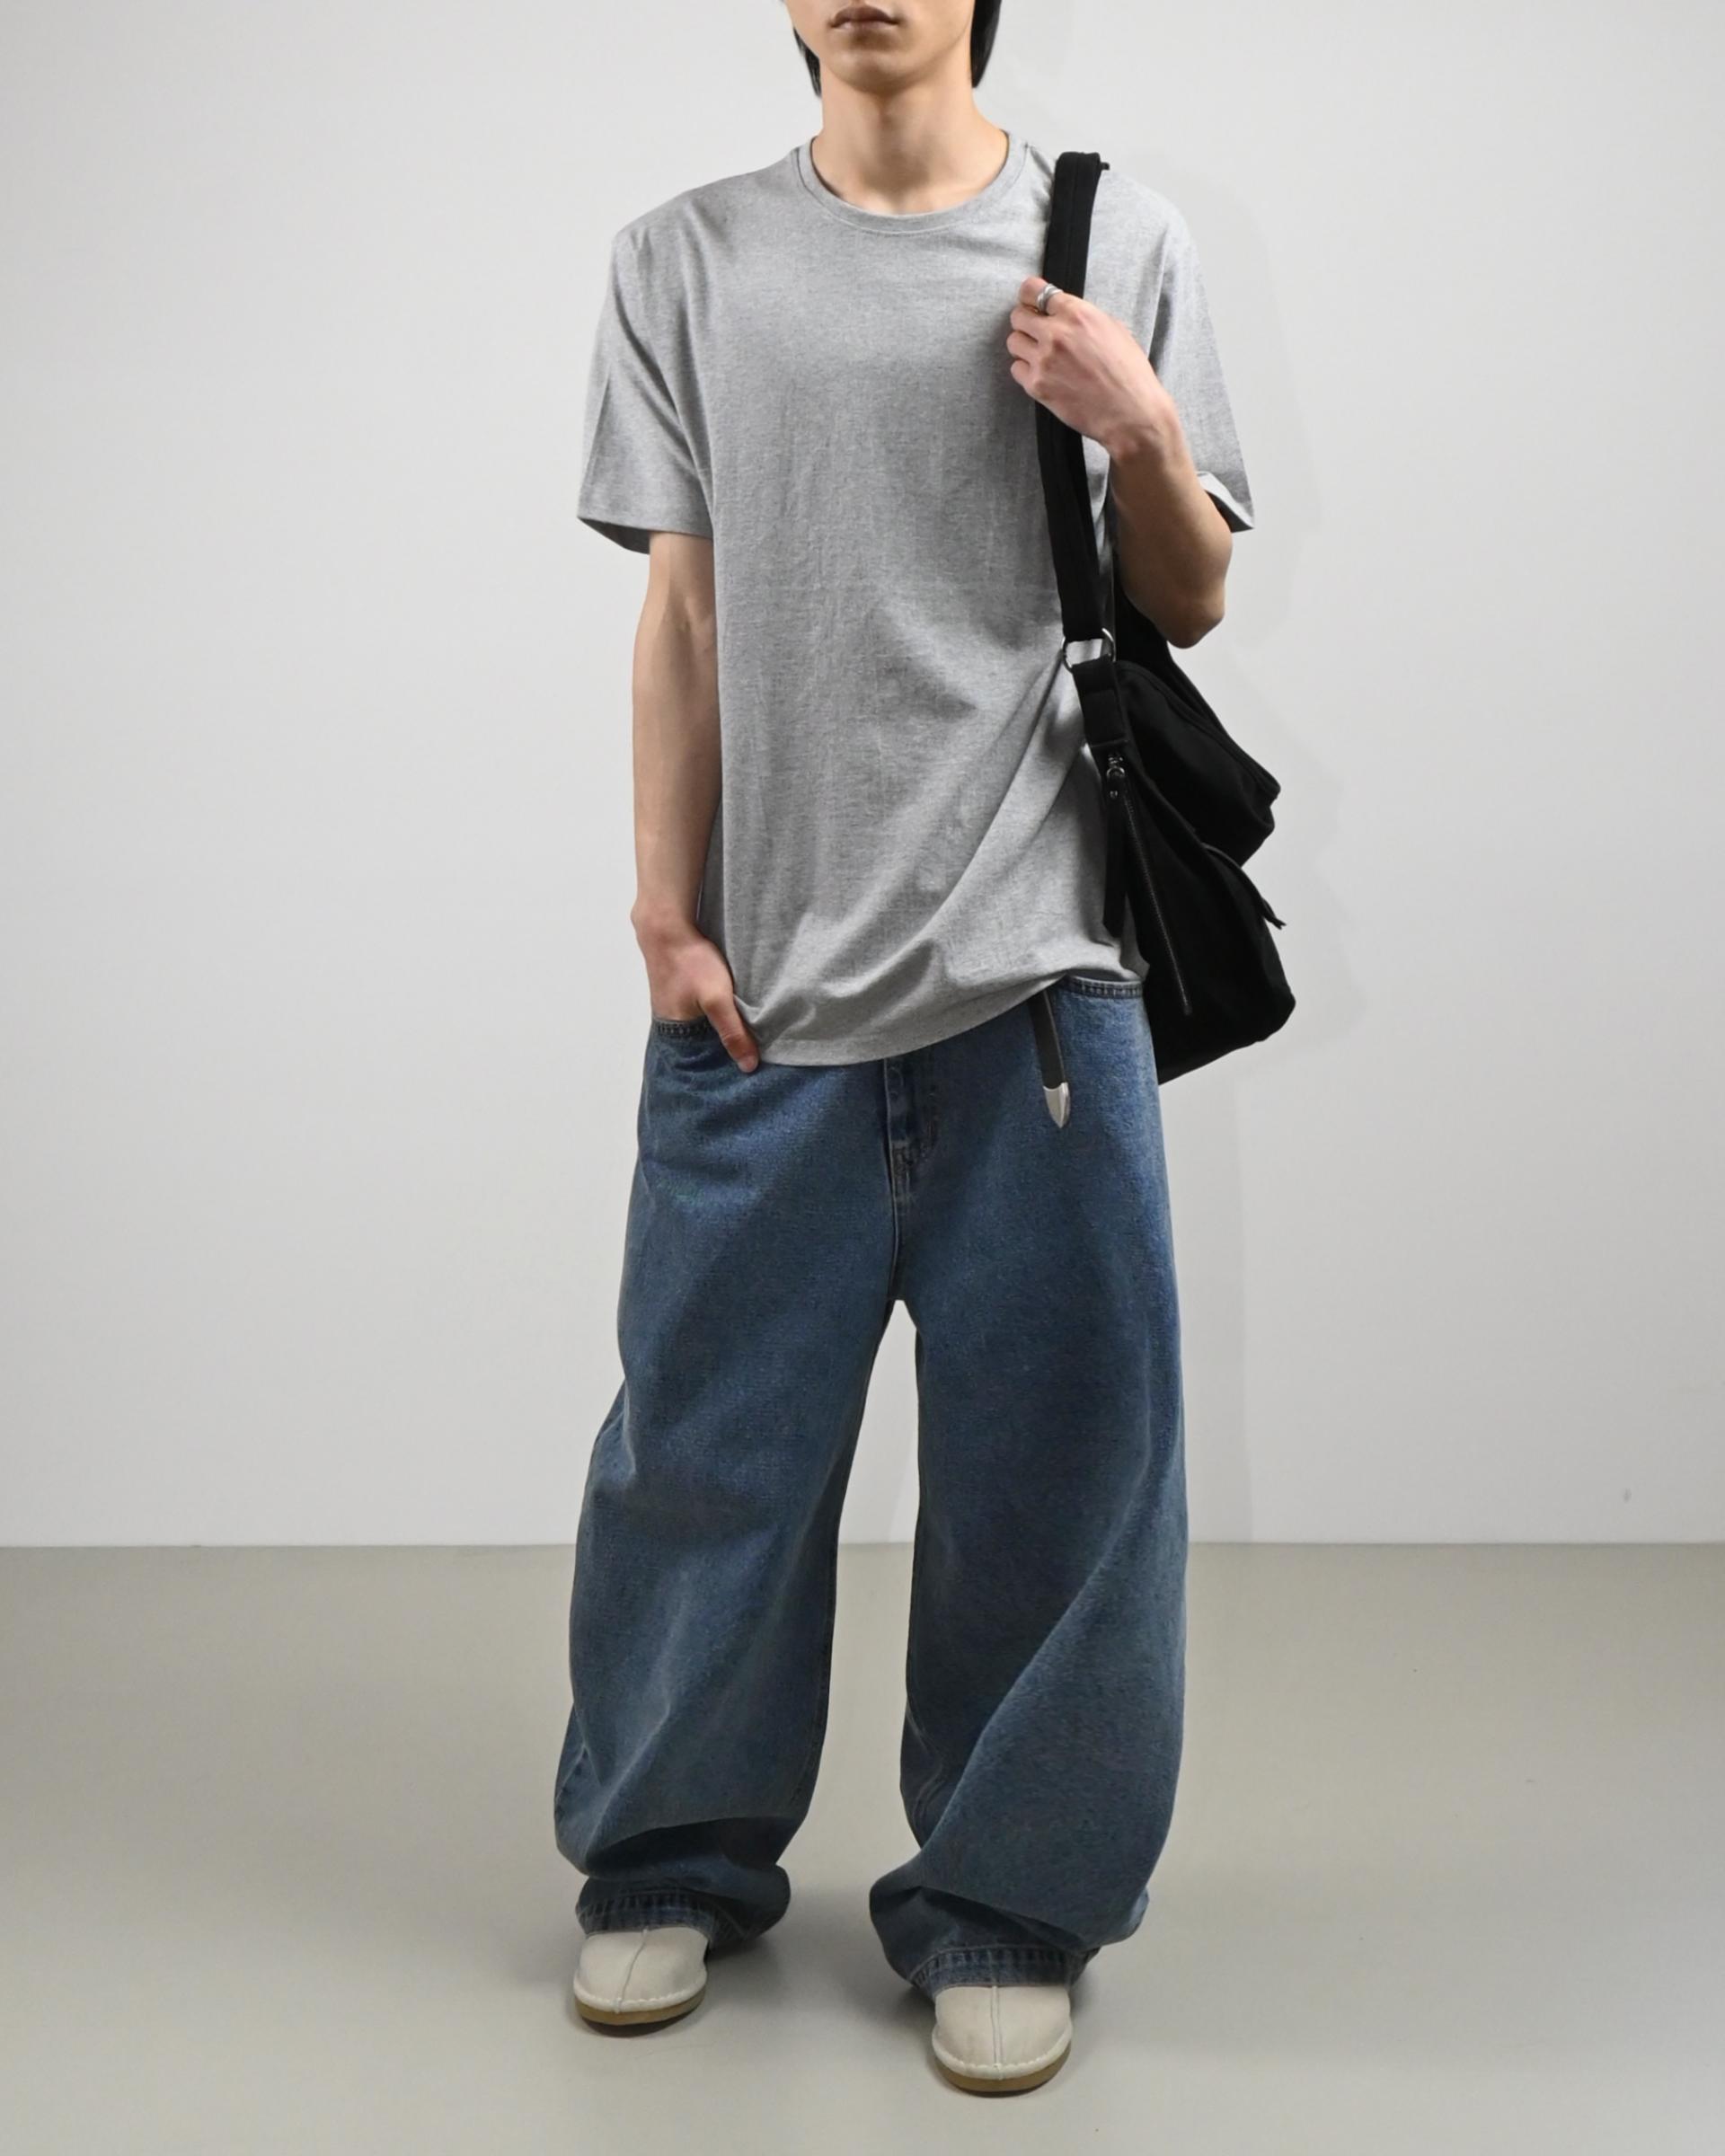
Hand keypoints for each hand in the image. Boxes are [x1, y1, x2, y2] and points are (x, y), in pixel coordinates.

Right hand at [634, 912, 759, 1071]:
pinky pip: (697, 1010)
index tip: (746, 1063)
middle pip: (701, 1044)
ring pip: (699, 1026)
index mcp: (675, 1035)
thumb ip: (733, 1032)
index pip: (703, 1061)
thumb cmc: (690, 963)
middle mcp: (669, 1025)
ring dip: (717, 1027)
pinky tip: (725, 1006)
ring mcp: (670, 1006)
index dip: (723, 1062)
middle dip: (721, 1047)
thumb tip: (748, 1066)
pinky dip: (711, 1011)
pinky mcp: (676, 990)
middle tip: (749, 1048)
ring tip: (741, 1029)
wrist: (666, 927)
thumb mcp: (717, 1000)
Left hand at [1006, 276, 1176, 461]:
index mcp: (1077, 313)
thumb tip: (1064, 313)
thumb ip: (1083, 317)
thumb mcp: (1113, 329)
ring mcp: (1044, 360)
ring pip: (1013, 342)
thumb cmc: (1128, 373)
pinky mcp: (1037, 385)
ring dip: (1024, 346)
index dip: (1029, 296)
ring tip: (1041, 355)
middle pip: (1018, 316)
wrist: (1130, 412)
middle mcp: (1056, 333)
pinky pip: (1016, 370)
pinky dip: (1026, 371)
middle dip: (1025, 322)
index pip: (1033, 290)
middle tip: (1035, 332)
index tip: (1029, 302)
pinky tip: (1043, 375)